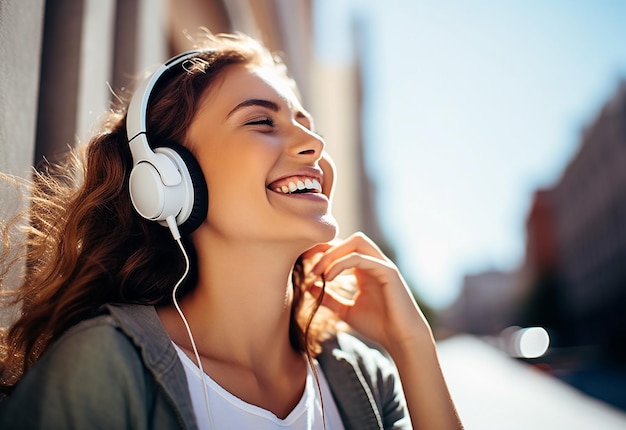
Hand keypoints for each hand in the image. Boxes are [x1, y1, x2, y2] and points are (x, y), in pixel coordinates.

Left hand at [302, 232, 432, 352]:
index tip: (305, 263)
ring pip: (357, 242)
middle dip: (328, 249)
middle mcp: (374, 263)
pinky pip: (361, 258)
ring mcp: (382, 265)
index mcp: (365, 269)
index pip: (344, 248)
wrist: (401, 339)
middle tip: (311, 268)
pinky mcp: (388, 271)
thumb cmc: (378, 326)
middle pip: (349, 240)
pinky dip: (341, 264)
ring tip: (319, 272)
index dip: (323, 251)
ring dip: (334, 253)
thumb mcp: (346, 311)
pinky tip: (329, 279)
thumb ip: (330, 298)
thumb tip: (308, 287)